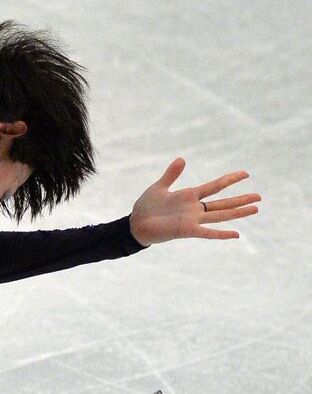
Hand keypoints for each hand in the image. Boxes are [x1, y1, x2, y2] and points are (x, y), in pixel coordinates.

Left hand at [129, 159, 259, 246]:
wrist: (134, 224)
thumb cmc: (146, 207)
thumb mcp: (159, 187)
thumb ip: (171, 174)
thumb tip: (182, 159)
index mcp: (189, 196)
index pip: (214, 186)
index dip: (229, 180)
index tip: (245, 174)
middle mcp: (195, 208)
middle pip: (223, 203)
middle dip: (241, 199)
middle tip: (260, 197)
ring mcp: (192, 220)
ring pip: (220, 215)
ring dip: (238, 213)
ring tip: (256, 209)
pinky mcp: (186, 230)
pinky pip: (207, 233)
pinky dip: (221, 234)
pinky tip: (237, 234)